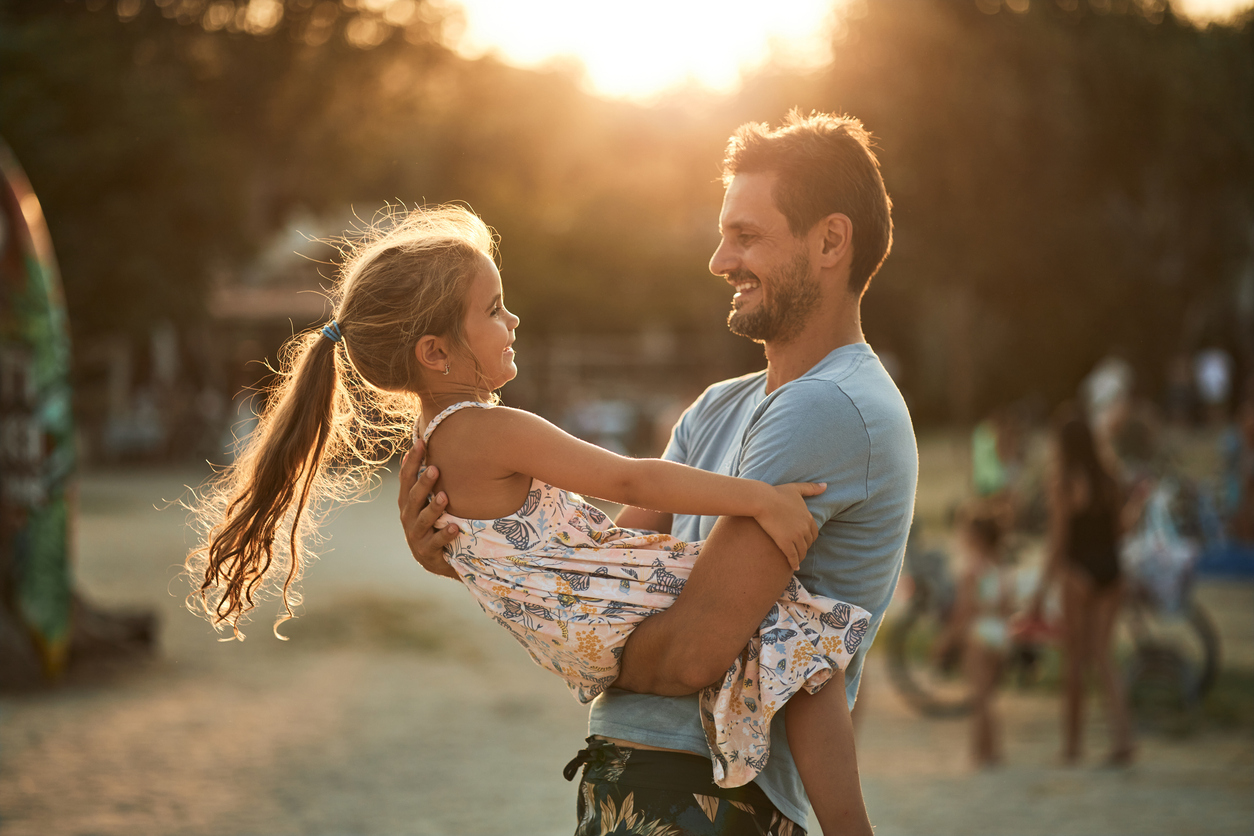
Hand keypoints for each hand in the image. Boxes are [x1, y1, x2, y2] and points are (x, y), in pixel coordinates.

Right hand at [398, 440, 461, 579]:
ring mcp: (416, 535)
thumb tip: (414, 449)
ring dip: (434, 508)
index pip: (407, 478)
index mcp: (407, 502)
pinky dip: (444, 535)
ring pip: (424, 520)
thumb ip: (420, 480)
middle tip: (436, 469)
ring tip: (445, 497)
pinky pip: (436, 542)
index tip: (421, 442)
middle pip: (414, 498)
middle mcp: (408, 517)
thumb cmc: (431, 522)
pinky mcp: (427, 552)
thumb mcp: (424, 501)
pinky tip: (454, 528)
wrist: (433, 559)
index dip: (412, 461)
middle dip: (424, 483)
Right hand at [758, 482, 824, 570]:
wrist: (763, 500)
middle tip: (799, 551)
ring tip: (797, 560)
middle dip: (805, 547)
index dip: (810, 538)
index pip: (814, 532)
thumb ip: (811, 488)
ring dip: (800, 557)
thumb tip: (825, 485)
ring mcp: (795, 536)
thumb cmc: (777, 493)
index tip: (805, 541)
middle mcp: (804, 528)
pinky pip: (792, 556)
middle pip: (808, 543)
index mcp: (808, 517)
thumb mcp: (796, 488)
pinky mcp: (785, 543)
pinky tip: (794, 567)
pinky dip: (794, 563)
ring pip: (802, 551)